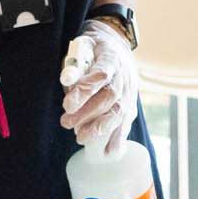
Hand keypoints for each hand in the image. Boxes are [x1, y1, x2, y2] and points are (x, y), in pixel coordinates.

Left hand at [59, 18, 138, 154]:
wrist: (117, 46)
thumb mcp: (82, 46)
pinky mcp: (131, 104)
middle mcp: (125, 76)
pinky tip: (108, 152)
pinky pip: (127, 122)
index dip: (86, 90)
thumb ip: (75, 63)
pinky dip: (118, 138)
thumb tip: (66, 80)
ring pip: (119, 111)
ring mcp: (130, 91)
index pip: (101, 74)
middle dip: (88, 113)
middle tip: (66, 122)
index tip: (67, 104)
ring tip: (80, 138)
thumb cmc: (94, 48)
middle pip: (110, 97)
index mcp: (112, 57)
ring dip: (100, 128)